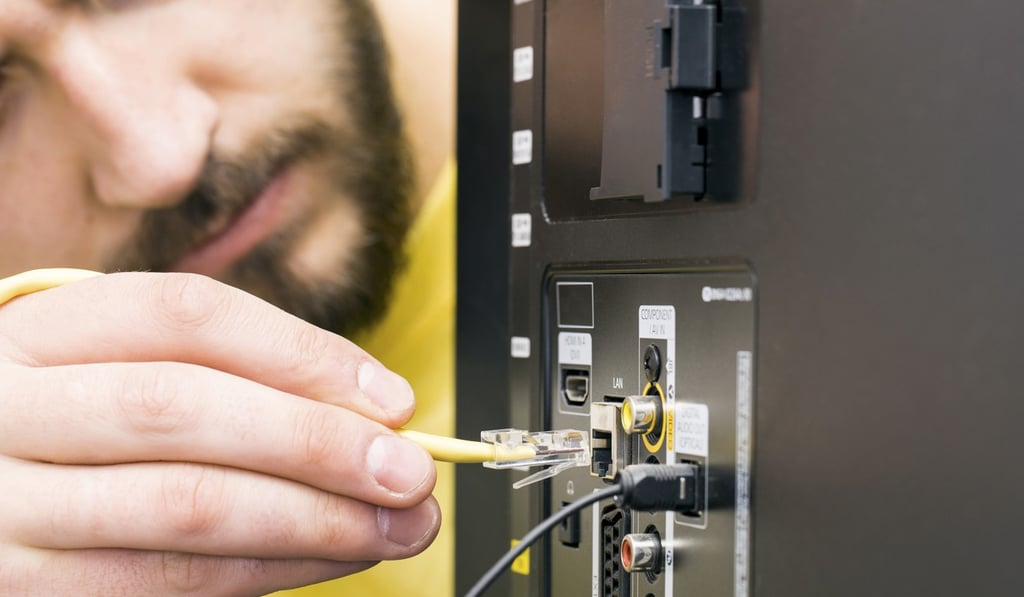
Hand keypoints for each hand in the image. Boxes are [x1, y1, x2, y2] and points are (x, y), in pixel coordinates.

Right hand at [0, 272, 438, 594]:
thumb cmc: (83, 421)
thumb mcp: (135, 368)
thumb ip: (242, 373)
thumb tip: (376, 408)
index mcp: (47, 330)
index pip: (186, 315)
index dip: (303, 354)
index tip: (391, 399)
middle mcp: (11, 409)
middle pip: (183, 407)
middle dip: (317, 443)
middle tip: (410, 472)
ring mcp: (7, 505)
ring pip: (184, 506)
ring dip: (314, 521)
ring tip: (395, 526)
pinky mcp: (26, 588)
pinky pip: (164, 584)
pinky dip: (268, 571)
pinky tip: (330, 557)